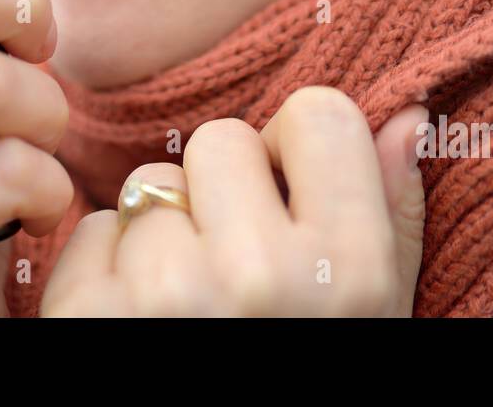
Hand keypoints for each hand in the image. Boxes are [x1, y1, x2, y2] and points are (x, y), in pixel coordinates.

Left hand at [41, 86, 425, 315]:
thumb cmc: (307, 385)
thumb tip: (405, 116)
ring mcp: (167, 298)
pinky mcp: (87, 317)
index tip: (292, 199)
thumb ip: (392, 217)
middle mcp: (261, 276)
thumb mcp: (372, 322)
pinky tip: (138, 323)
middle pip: (222, 141)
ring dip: (163, 236)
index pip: (319, 113)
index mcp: (348, 272)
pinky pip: (93, 231)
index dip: (299, 153)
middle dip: (223, 192)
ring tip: (188, 307)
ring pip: (149, 187)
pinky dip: (108, 271)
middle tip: (235, 266)